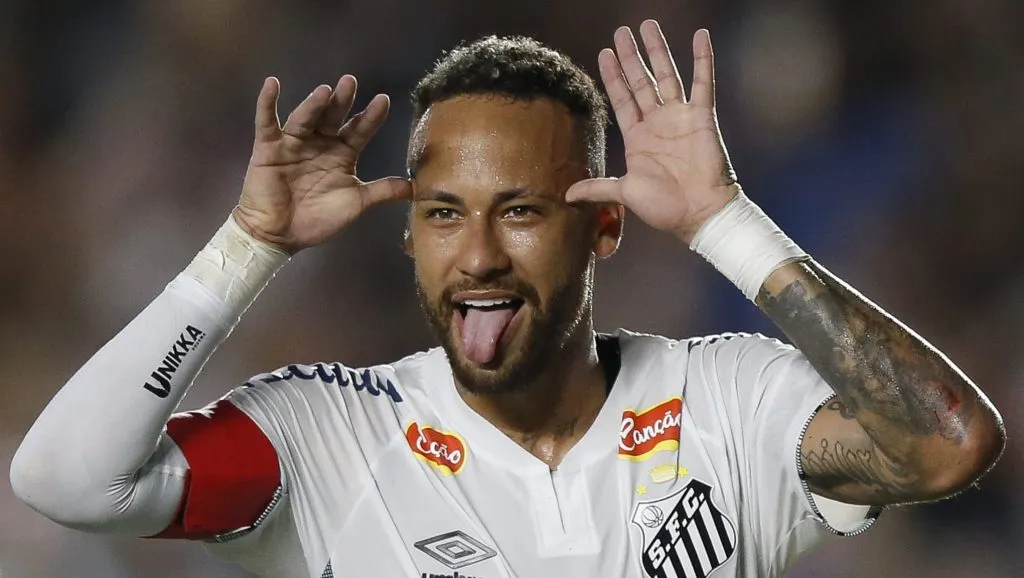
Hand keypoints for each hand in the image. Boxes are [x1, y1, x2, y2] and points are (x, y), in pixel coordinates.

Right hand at [235, 76, 411, 252]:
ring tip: (325, 91)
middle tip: (350, 82)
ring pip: (305, 119)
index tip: (384, 100)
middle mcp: (320, 143)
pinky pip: (267, 122)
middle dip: (342, 101)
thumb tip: (414, 188)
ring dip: (313, 104)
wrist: (281, 236)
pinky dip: (267, 103)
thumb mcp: (355, 204)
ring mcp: (293, 144)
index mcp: (341, 154)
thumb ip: (381, 191)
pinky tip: (272, 84)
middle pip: (333, 118)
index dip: (371, 117)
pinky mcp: (268, 149)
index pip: (359, 130)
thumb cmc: (318, 219)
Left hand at [566, 21, 738, 244]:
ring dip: (658, 50)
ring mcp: (680, 117)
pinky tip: (700, 36)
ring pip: (667, 75)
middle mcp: (657, 123)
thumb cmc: (665, 207)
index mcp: (638, 138)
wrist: (699, 214)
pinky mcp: (702, 117)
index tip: (604, 53)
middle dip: (631, 56)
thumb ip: (598, 188)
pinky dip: (702, 59)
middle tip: (621, 32)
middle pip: (641, 81)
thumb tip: (567, 195)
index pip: (622, 99)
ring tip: (648, 26)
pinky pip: (703, 82)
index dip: (613, 77)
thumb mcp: (625, 193)